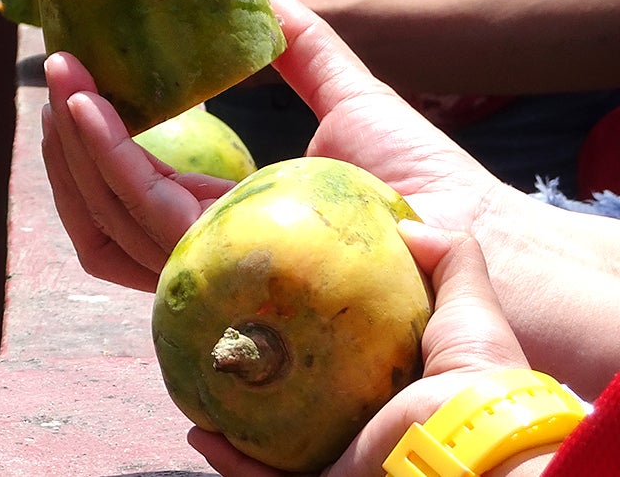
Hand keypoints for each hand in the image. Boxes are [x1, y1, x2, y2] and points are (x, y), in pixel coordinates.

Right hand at [40, 0, 502, 292]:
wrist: (474, 231)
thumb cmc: (419, 178)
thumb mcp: (344, 93)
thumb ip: (296, 41)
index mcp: (218, 218)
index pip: (131, 186)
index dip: (91, 137)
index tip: (75, 77)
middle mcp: (201, 248)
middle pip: (98, 204)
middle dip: (63, 140)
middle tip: (55, 68)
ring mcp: (205, 259)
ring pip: (103, 206)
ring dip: (70, 140)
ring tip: (60, 74)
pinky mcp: (219, 252)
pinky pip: (140, 201)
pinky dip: (103, 150)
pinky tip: (83, 102)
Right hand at [188, 222, 537, 476]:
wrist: (474, 443)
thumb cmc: (477, 377)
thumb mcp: (469, 306)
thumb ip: (450, 260)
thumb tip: (411, 222)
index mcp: (390, 389)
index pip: (335, 364)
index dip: (301, 341)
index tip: (266, 308)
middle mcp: (362, 427)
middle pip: (294, 407)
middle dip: (255, 386)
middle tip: (221, 352)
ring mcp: (341, 458)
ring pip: (269, 444)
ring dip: (229, 426)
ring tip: (195, 401)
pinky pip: (264, 476)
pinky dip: (231, 461)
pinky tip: (202, 435)